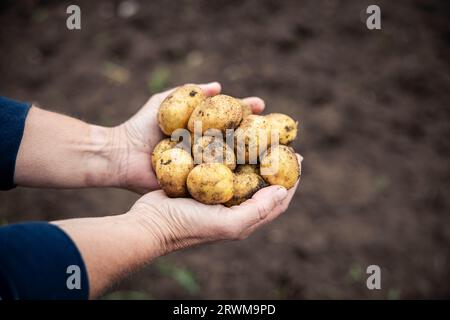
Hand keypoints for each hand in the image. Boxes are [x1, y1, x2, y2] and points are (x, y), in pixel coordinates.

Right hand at [55, 155, 299, 297]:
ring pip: (241, 169)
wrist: (149, 223)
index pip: (277, 199)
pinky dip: (229, 150)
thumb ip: (258, 211)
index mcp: (243, 218)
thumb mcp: (227, 224)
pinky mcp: (200, 183)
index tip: (298, 156)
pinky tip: (230, 135)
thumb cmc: (187, 225)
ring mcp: (216, 195)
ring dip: (251, 152)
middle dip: (273, 161)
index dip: (291, 179)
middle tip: (280, 139)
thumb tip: (283, 190)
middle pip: (261, 182)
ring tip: (258, 132)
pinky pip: (220, 163)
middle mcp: (233, 206)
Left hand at [108, 82, 265, 192]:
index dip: (247, 112)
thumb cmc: (139, 127)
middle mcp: (206, 149)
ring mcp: (203, 168)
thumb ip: (190, 93)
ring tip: (278, 156)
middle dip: (260, 137)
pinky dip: (238, 181)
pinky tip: (258, 180)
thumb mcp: (164, 102)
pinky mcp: (196, 186)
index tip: (263, 106)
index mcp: (201, 130)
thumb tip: (218, 85)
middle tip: (282, 135)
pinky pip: (219, 183)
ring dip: (257, 161)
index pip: (230, 119)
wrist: (120, 154)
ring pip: (235, 163)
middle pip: (239, 141)